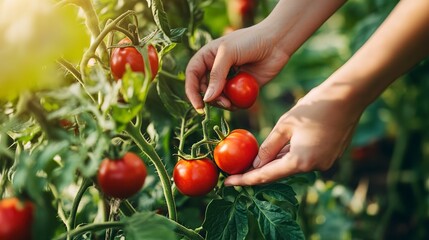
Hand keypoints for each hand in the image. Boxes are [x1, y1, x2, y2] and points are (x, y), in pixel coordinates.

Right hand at [185, 25, 289, 110]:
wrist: (276, 42)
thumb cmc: (250, 41)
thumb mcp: (228, 53)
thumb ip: (216, 75)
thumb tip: (207, 98)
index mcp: (207, 57)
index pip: (192, 75)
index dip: (192, 91)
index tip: (199, 105)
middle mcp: (215, 69)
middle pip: (204, 90)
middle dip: (211, 99)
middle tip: (224, 102)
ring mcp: (228, 79)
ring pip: (218, 98)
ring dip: (223, 103)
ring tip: (232, 102)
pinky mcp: (241, 87)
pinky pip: (233, 101)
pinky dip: (235, 104)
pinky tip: (241, 101)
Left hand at [224, 82, 364, 185]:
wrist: (348, 97)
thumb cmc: (314, 108)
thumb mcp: (284, 125)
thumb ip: (268, 147)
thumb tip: (255, 164)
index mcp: (301, 161)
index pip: (266, 176)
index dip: (245, 180)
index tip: (227, 183)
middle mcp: (314, 167)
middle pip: (279, 173)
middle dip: (258, 171)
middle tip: (237, 171)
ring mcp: (324, 162)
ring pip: (292, 165)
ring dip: (274, 163)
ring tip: (253, 161)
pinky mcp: (329, 156)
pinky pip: (303, 159)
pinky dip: (289, 157)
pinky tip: (277, 152)